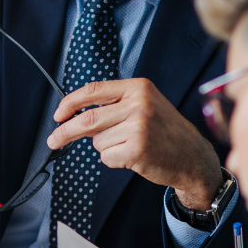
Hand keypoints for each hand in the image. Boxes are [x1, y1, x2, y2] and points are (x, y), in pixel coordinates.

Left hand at [46, 78, 223, 209]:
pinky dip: (114, 160)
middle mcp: (139, 104)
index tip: (58, 115)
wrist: (193, 157)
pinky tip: (134, 156)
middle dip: (66, 131)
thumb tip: (76, 116)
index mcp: (138, 88)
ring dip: (106, 148)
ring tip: (130, 145)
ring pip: (98, 141)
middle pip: (88, 119)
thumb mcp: (145, 106)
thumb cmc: (165, 132)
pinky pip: (107, 157)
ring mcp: (139, 127)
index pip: (93, 91)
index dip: (70, 103)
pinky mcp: (137, 149)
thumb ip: (114, 106)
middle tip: (53, 140)